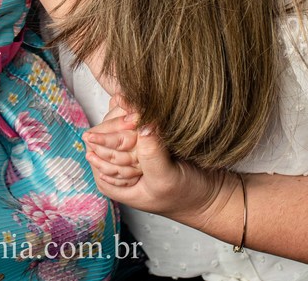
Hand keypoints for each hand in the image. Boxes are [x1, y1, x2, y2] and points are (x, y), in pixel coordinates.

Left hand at [84, 95, 228, 226]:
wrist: (210, 196)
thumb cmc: (186, 196)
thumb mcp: (166, 178)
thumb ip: (151, 154)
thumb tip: (143, 125)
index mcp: (108, 180)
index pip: (97, 146)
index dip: (113, 130)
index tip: (132, 121)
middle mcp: (113, 164)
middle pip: (107, 130)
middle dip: (123, 119)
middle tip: (140, 112)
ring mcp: (128, 151)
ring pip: (120, 120)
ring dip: (133, 114)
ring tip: (146, 112)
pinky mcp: (144, 140)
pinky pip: (135, 119)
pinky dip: (142, 112)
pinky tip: (150, 110)